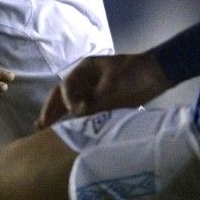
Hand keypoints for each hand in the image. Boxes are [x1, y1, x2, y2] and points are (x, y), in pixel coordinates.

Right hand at [37, 51, 170, 128]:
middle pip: (64, 94)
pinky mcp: (105, 97)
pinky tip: (72, 128)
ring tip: (48, 130)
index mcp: (86, 69)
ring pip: (73, 102)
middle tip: (39, 126)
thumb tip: (77, 116)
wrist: (160, 73)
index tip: (74, 113)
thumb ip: (93, 103)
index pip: (66, 86)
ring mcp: (95, 87)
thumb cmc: (135, 76)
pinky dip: (78, 118)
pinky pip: (86, 108)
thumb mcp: (112, 90)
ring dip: (62, 114)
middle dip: (52, 110)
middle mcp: (86, 77)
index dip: (66, 101)